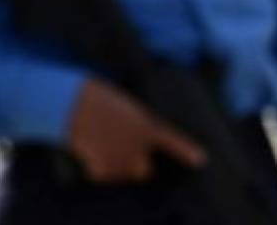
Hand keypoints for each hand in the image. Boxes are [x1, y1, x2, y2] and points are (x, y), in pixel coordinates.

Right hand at [66, 79, 205, 182]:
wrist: (76, 105)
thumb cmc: (101, 101)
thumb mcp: (129, 110)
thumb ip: (139, 131)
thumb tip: (137, 154)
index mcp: (149, 126)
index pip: (173, 141)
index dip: (187, 152)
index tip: (200, 160)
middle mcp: (140, 146)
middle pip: (144, 171)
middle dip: (138, 168)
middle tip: (125, 154)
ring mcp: (123, 159)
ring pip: (122, 175)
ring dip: (115, 167)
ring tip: (103, 145)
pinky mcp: (103, 169)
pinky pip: (102, 175)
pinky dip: (96, 169)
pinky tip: (91, 151)